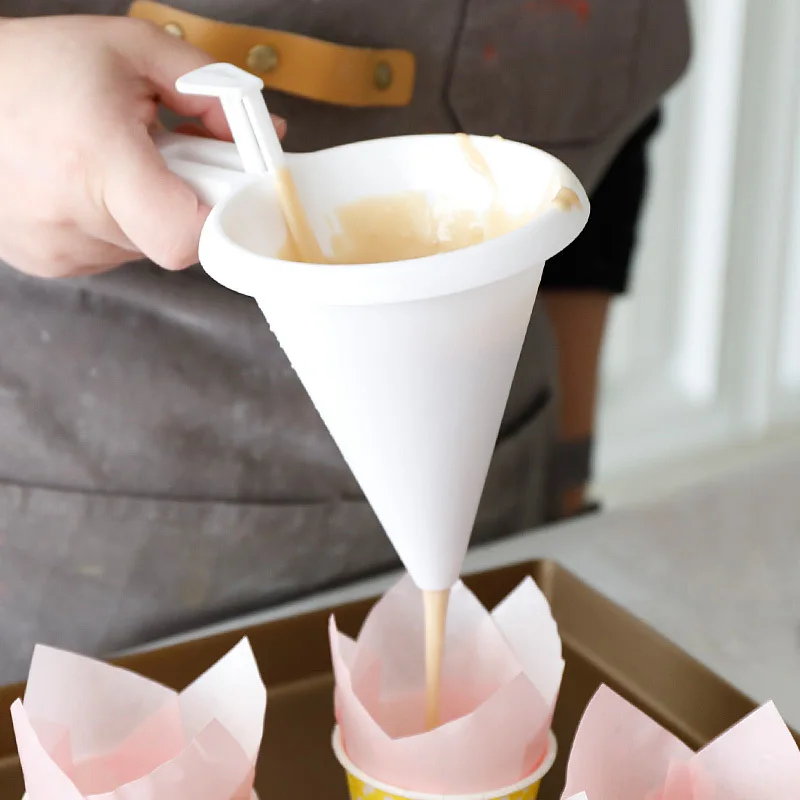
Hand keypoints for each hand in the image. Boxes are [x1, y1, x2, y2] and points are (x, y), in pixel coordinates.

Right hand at [0, 15, 285, 277]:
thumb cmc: (36, 66)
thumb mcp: (132, 51)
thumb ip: (209, 90)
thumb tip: (266, 135)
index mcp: (96, 163)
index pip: (184, 237)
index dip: (217, 220)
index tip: (224, 191)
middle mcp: (73, 219)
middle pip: (173, 239)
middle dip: (184, 198)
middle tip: (162, 155)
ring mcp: (58, 250)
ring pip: (145, 247)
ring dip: (147, 209)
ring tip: (112, 162)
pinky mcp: (49, 263)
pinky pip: (113, 252)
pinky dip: (116, 221)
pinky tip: (86, 183)